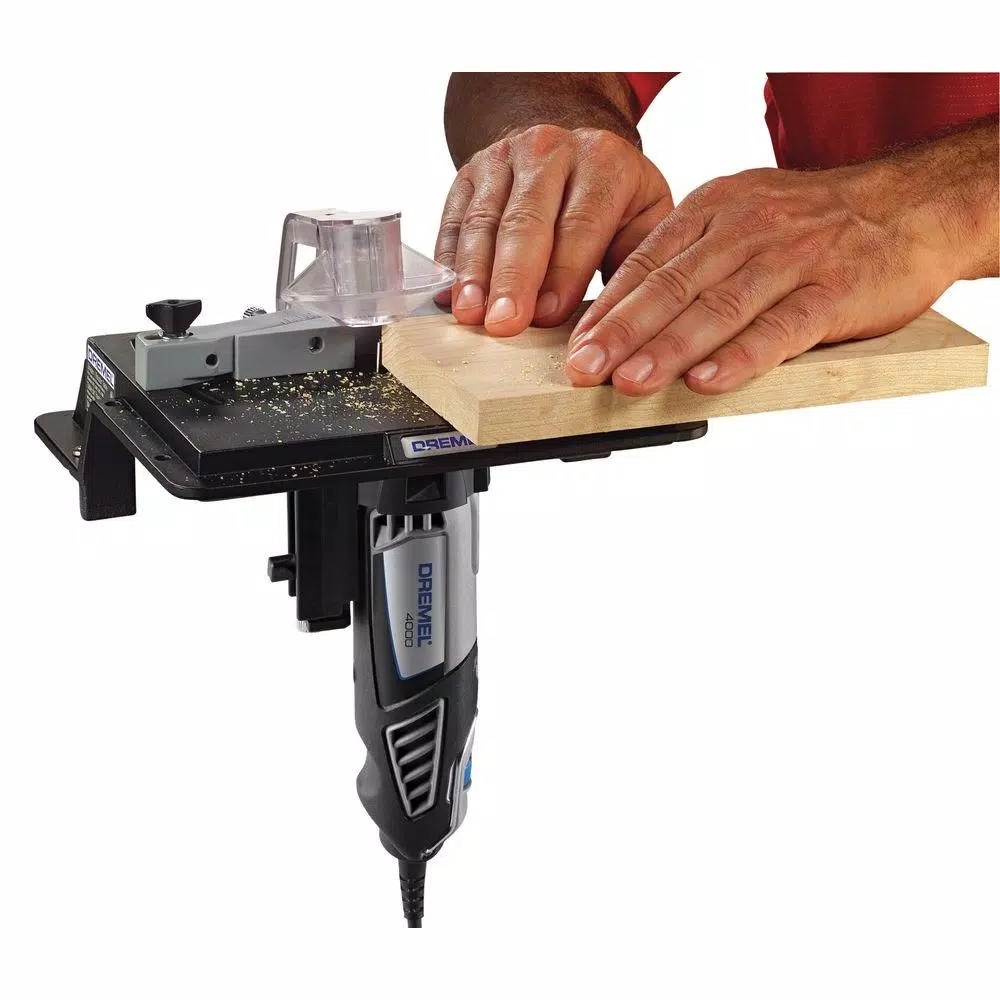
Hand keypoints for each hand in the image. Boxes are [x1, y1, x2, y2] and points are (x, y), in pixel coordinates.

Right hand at [434, 124, 672, 334]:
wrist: (572, 151)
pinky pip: (454, 219)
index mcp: (603, 161)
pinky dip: (449, 261)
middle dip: (513, 278)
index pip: (580, 223)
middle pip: (526, 221)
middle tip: (503, 323)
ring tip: (470, 315)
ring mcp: (504, 157)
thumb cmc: (614, 201)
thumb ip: (635, 262)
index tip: (548, 316)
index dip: (563, 273)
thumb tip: (616, 319)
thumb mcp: (644, 219)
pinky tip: (449, 296)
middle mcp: (550, 149)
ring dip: (474, 273)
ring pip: (484, 220)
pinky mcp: (469, 173)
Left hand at [565, 161, 965, 394]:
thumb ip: (690, 260)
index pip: (647, 262)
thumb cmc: (813, 225)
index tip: (575, 346)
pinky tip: (707, 381)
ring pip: (719, 307)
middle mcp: (748, 228)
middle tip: (583, 369)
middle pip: (672, 285)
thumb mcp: (742, 219)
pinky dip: (742, 356)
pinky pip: (781, 327)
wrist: (910, 205)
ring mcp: (792, 258)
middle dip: (621, 332)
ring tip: (629, 382)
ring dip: (668, 349)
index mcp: (716, 209)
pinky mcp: (834, 291)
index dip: (607, 308)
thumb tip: (623, 313)